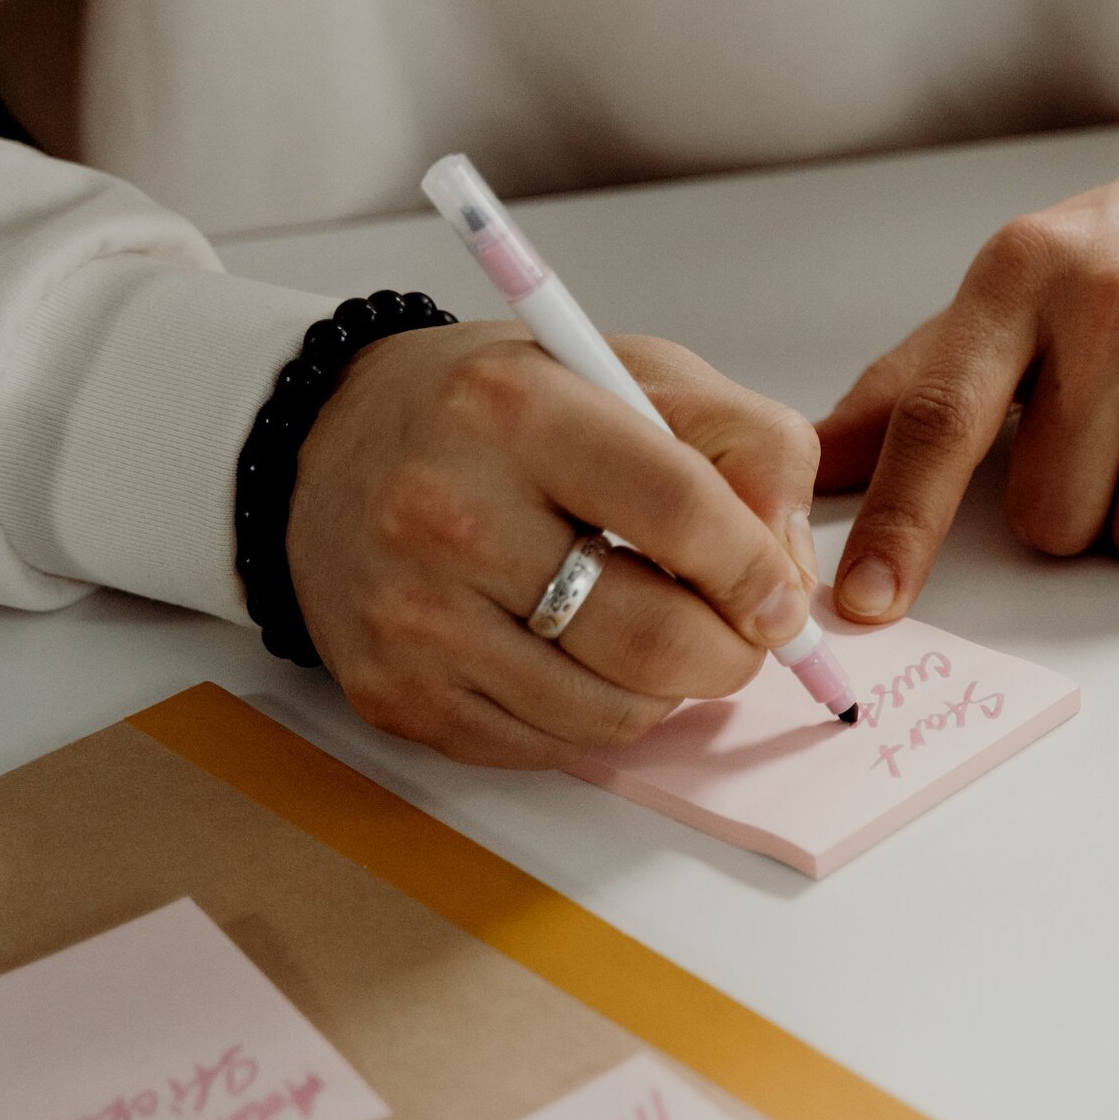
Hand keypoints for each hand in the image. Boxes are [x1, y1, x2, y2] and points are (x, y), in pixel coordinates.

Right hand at [287, 323, 822, 766]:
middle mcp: (448, 513)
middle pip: (654, 638)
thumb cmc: (496, 410)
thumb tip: (789, 573)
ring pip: (611, 714)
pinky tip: (574, 657)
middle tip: (738, 636)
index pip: (682, 512)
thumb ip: (742, 445)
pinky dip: (591, 718)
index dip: (758, 571)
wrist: (329, 447)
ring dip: (663, 691)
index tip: (780, 597)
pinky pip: (548, 748)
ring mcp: (414, 617)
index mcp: (515, 411)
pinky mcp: (396, 695)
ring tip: (647, 634)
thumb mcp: (630, 372)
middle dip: (730, 654)